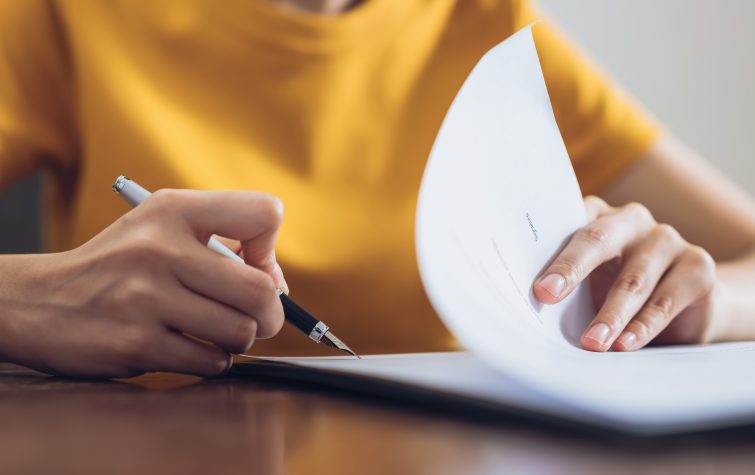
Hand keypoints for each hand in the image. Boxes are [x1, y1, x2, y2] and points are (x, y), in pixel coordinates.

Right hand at [0, 189, 285, 376]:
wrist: (39, 301)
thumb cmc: (120, 265)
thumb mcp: (162, 227)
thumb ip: (225, 241)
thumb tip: (278, 286)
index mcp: (173, 210)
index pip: (264, 214)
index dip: (270, 250)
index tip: (252, 268)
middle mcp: (160, 249)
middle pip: (262, 290)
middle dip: (271, 314)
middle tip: (256, 319)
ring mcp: (146, 297)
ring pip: (240, 332)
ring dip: (237, 340)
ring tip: (213, 332)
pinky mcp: (136, 342)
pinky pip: (210, 361)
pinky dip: (211, 361)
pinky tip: (188, 348)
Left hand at [533, 196, 716, 351]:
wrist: (685, 308)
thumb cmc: (617, 291)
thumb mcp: (588, 285)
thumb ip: (565, 286)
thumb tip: (529, 308)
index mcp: (596, 216)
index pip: (567, 224)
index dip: (548, 251)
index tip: (534, 283)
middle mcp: (631, 220)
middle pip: (598, 239)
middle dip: (571, 269)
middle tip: (547, 296)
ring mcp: (667, 239)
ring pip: (633, 278)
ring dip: (610, 313)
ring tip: (592, 342)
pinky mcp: (697, 265)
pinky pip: (665, 299)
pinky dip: (643, 325)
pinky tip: (626, 344)